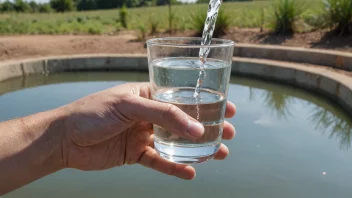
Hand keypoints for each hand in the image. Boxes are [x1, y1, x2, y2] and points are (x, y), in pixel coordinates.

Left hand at [60, 83, 235, 179]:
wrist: (64, 139)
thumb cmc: (92, 113)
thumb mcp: (129, 105)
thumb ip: (164, 115)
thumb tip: (196, 127)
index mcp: (148, 95)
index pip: (183, 98)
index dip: (206, 102)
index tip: (228, 108)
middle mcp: (148, 114)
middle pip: (184, 121)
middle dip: (208, 127)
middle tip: (229, 133)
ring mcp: (143, 135)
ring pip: (176, 143)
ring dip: (197, 149)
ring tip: (218, 154)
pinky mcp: (135, 154)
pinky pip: (160, 161)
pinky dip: (175, 167)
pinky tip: (191, 172)